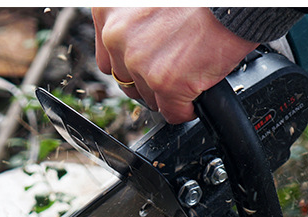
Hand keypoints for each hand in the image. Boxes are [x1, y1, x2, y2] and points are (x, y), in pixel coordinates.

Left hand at [92, 7, 257, 123]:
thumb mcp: (150, 2)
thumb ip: (133, 24)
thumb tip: (133, 51)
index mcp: (108, 10)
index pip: (109, 59)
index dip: (132, 65)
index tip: (149, 62)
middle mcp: (116, 36)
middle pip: (129, 81)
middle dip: (151, 79)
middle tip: (175, 63)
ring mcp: (138, 61)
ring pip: (149, 98)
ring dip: (169, 92)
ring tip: (190, 68)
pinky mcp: (164, 82)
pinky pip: (173, 113)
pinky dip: (188, 108)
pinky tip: (199, 87)